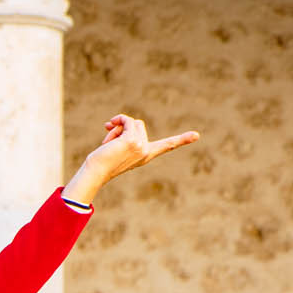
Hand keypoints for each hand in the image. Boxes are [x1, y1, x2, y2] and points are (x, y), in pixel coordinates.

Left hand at [63, 115, 198, 205]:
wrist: (95, 172)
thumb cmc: (101, 163)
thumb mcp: (117, 148)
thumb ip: (123, 136)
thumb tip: (112, 123)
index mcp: (146, 155)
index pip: (167, 146)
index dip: (181, 140)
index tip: (196, 135)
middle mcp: (146, 151)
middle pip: (139, 124)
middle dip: (124, 128)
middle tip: (110, 141)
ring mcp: (140, 146)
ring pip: (132, 122)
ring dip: (118, 126)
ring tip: (108, 141)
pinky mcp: (132, 140)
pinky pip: (127, 120)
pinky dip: (118, 119)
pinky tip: (108, 127)